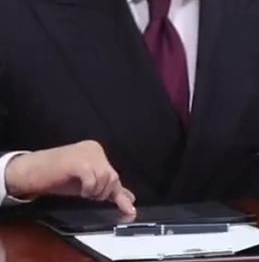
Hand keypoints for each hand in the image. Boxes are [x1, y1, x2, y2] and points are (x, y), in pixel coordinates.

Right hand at [5, 141, 136, 215]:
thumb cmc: (54, 177)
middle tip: (88, 195)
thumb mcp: (84, 183)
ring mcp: (86, 154)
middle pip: (112, 177)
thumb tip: (128, 199)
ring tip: (83, 193)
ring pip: (105, 179)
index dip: (120, 194)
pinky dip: (88, 189)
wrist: (28, 173)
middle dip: (103, 193)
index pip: (114, 174)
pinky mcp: (78, 162)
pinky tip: (80, 190)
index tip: (129, 210)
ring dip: (95, 192)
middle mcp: (94, 149)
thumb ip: (104, 188)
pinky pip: (93, 179)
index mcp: (96, 151)